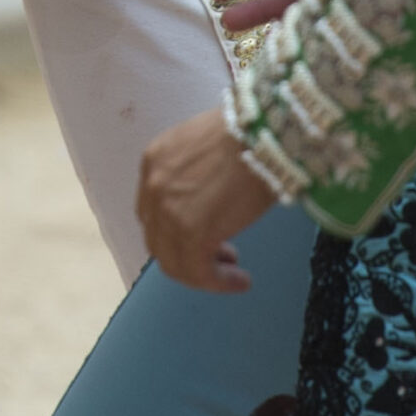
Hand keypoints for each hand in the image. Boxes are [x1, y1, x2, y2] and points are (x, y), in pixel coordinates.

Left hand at [138, 109, 277, 291]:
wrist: (262, 133)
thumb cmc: (247, 135)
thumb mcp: (203, 150)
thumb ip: (192, 177)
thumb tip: (207, 203)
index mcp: (154, 162)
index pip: (153, 212)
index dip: (175, 231)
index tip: (204, 235)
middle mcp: (153, 187)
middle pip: (159, 240)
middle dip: (187, 254)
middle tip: (220, 256)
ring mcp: (168, 212)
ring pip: (174, 262)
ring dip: (202, 273)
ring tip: (232, 273)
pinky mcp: (191, 233)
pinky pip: (198, 272)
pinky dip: (217, 282)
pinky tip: (240, 280)